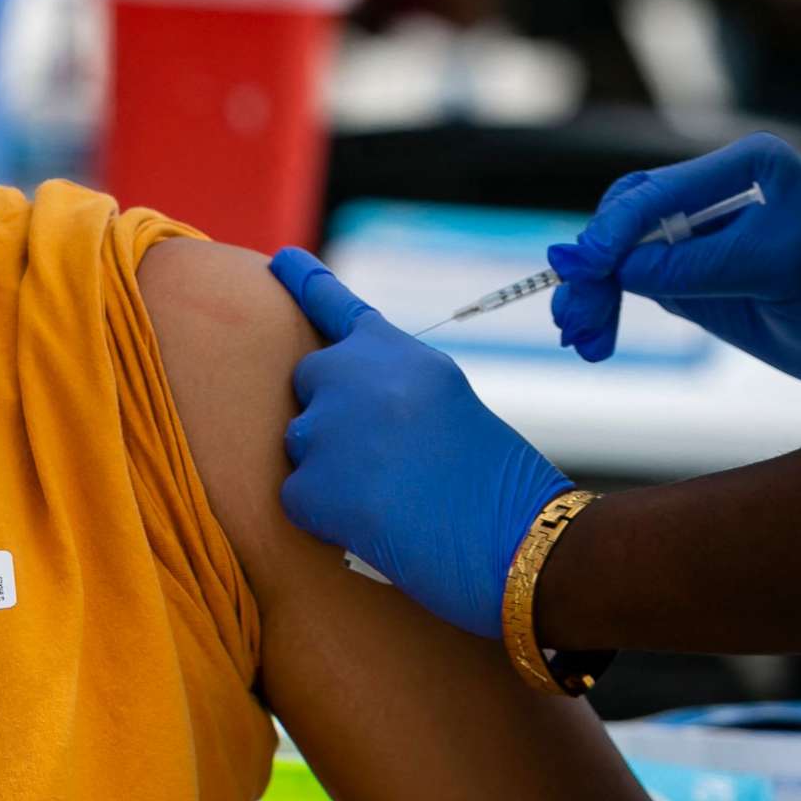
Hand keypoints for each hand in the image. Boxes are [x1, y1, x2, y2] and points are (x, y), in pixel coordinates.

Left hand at [271, 248, 574, 639]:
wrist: (520, 539)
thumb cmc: (496, 484)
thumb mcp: (447, 404)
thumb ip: (392, 387)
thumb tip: (339, 401)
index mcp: (395, 353)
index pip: (336, 306)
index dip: (306, 282)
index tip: (280, 260)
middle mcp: (352, 375)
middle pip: (309, 382)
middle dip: (333, 415)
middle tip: (387, 459)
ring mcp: (327, 427)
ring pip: (299, 443)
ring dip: (332, 471)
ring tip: (395, 499)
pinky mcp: (311, 484)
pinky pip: (296, 498)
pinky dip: (326, 520)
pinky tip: (376, 529)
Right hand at [547, 132, 800, 403]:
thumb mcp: (779, 271)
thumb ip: (697, 267)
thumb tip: (617, 270)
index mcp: (744, 168)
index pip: (656, 192)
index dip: (613, 231)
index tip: (584, 269)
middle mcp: (712, 194)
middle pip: (625, 220)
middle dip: (594, 268)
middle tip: (575, 315)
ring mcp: (698, 236)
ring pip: (620, 255)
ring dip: (593, 294)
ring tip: (581, 337)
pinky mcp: (691, 276)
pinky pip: (635, 283)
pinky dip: (609, 307)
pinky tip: (594, 338)